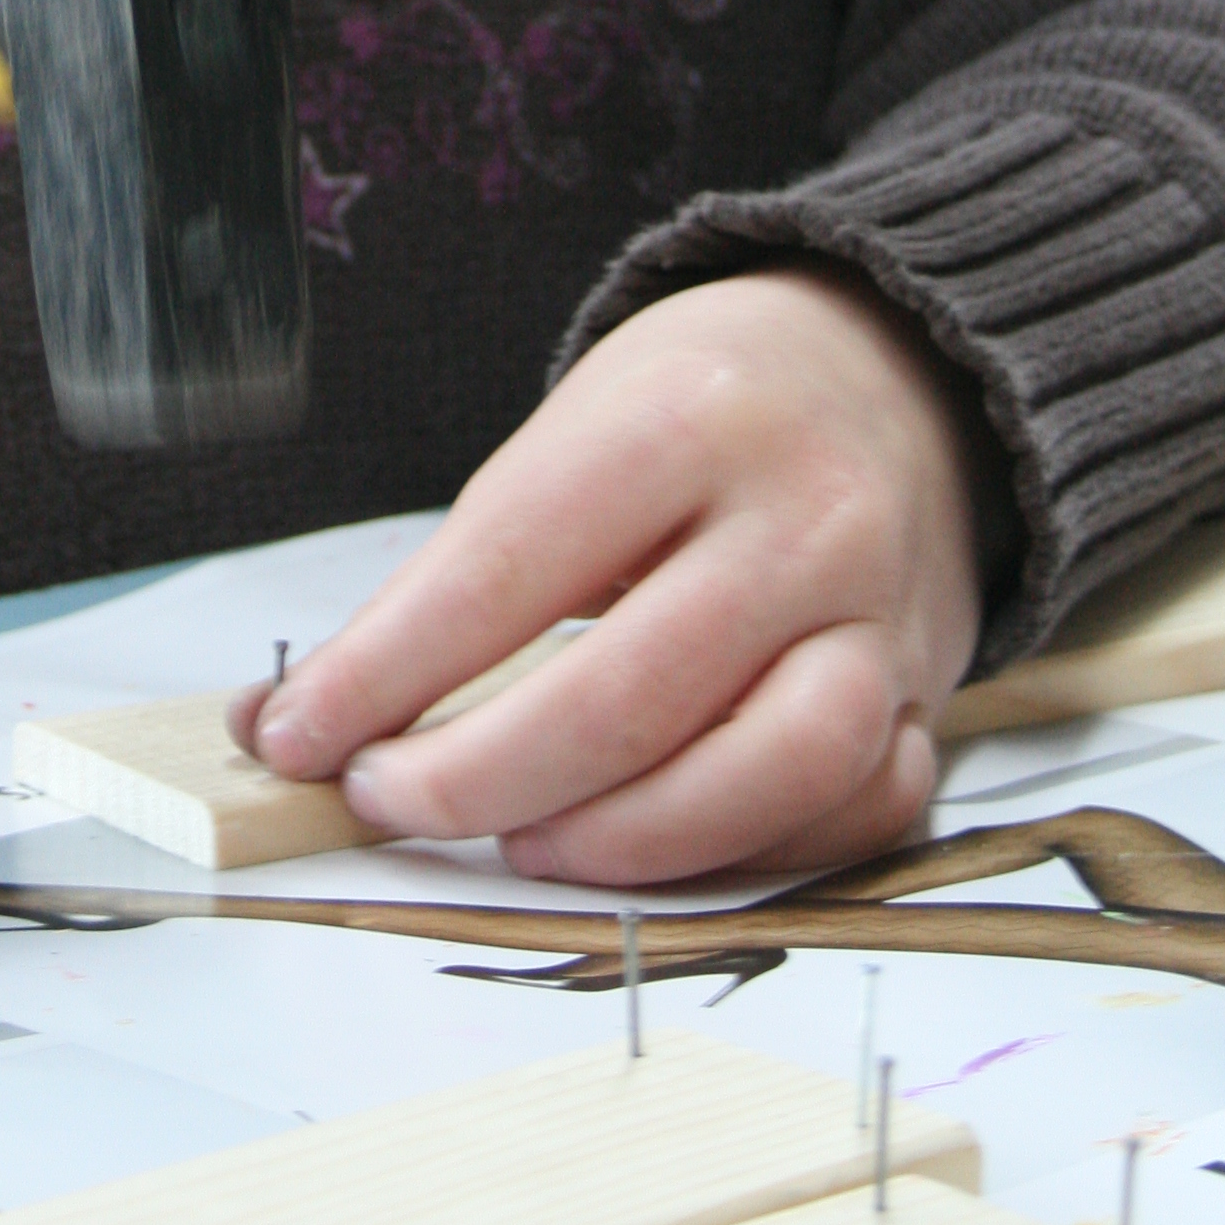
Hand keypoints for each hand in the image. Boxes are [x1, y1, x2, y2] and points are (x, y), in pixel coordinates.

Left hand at [233, 269, 986, 883]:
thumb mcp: (576, 427)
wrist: (891, 369)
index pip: (507, 572)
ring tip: (520, 841)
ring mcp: (880, 615)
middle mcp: (801, 516)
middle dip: (475, 779)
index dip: (384, 674)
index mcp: (686, 417)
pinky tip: (654, 846)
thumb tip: (302, 718)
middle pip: (627, 696)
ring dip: (616, 840)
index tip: (297, 735)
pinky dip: (744, 856)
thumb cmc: (704, 403)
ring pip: (764, 772)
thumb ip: (458, 575)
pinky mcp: (927, 698)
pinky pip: (851, 814)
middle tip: (388, 800)